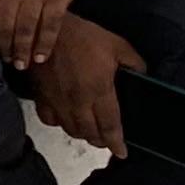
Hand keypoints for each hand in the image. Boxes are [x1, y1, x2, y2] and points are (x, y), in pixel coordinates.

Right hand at [29, 16, 145, 159]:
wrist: (44, 31)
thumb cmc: (82, 36)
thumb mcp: (117, 44)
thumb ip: (134, 63)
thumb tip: (143, 75)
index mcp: (99, 90)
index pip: (110, 126)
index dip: (117, 143)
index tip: (121, 153)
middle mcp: (78, 102)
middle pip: (90, 133)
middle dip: (101, 141)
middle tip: (107, 140)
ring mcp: (58, 102)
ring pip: (71, 130)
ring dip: (82, 134)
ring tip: (90, 131)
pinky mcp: (41, 97)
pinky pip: (50, 120)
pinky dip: (60, 124)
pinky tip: (65, 119)